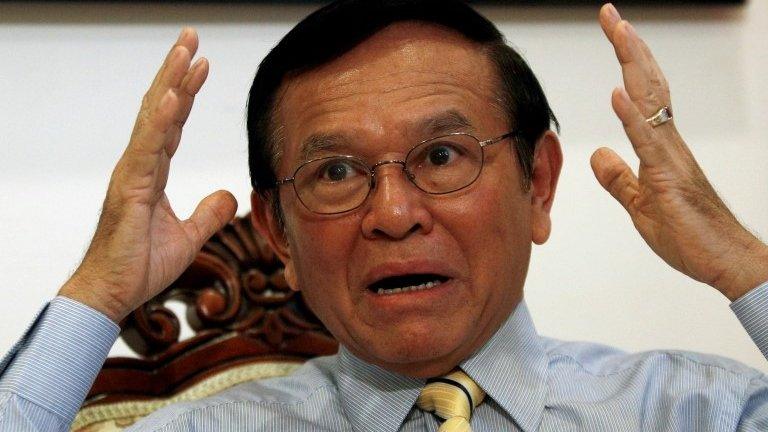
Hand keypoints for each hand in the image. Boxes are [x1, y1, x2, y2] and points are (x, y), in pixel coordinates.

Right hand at [58, 28, 237, 321]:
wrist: (113, 294)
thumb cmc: (139, 266)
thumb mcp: (188, 237)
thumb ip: (208, 214)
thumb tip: (229, 195)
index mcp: (152, 172)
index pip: (173, 123)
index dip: (188, 93)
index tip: (204, 64)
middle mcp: (140, 164)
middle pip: (162, 108)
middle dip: (178, 71)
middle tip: (192, 37)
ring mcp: (133, 173)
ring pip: (154, 118)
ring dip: (171, 81)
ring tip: (186, 49)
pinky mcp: (130, 188)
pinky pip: (148, 147)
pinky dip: (162, 120)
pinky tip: (175, 95)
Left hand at [590, 4, 767, 300]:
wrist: (727, 264)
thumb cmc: (691, 237)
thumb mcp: (641, 206)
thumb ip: (620, 180)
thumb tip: (599, 154)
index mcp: (661, 148)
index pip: (641, 94)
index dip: (628, 62)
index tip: (615, 31)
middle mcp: (669, 144)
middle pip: (648, 85)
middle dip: (629, 48)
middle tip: (612, 14)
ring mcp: (672, 159)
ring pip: (652, 102)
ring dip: (633, 65)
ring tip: (620, 31)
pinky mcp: (671, 181)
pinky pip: (650, 143)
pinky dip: (633, 117)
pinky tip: (618, 94)